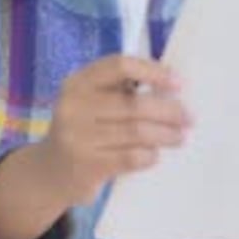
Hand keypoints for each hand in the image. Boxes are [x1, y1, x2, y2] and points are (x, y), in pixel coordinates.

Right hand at [38, 54, 192, 206]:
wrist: (49, 172)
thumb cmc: (84, 129)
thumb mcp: (91, 101)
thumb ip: (120, 90)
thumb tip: (172, 88)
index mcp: (78, 82)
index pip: (120, 66)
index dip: (152, 71)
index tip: (178, 83)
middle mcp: (73, 105)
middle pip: (135, 103)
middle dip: (169, 111)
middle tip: (189, 117)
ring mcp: (77, 137)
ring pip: (137, 132)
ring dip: (166, 135)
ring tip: (181, 137)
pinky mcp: (86, 166)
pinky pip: (131, 157)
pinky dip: (150, 155)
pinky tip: (155, 154)